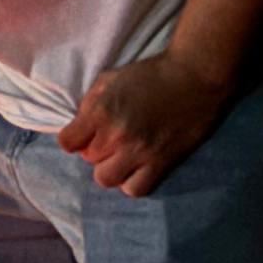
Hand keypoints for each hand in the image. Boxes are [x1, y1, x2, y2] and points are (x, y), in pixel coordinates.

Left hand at [58, 50, 232, 197]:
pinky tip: (139, 168)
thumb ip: (90, 103)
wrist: (195, 75)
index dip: (74, 139)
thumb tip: (80, 125)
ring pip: (106, 179)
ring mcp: (139, 151)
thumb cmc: (152, 73)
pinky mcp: (162, 162)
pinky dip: (133, 182)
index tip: (84, 134)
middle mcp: (116, 135)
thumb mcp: (110, 78)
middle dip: (96, 150)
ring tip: (123, 156)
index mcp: (101, 112)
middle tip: (111, 140)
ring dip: (111, 169)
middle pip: (88, 160)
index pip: (67, 143)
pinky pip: (136, 189)